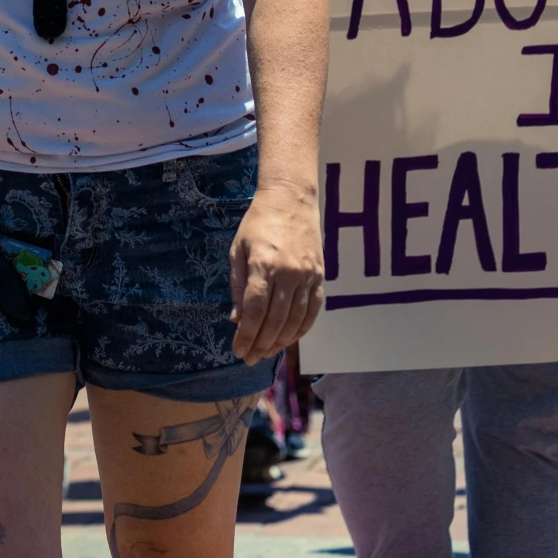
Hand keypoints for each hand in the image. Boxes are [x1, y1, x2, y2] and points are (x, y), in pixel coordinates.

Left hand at [228, 179, 322, 362]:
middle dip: (261, 344)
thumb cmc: (257, 224)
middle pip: (275, 320)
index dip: (246, 335)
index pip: (255, 311)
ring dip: (280, 342)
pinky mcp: (320, 276)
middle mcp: (288, 273)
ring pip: (296, 320)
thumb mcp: (238, 250)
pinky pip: (313, 311)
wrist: (291, 200)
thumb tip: (237, 320)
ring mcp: (308, 276)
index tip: (238, 350)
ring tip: (267, 352)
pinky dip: (302, 329)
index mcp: (263, 265)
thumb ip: (239, 286)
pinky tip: (290, 340)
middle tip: (250, 358)